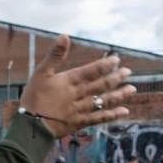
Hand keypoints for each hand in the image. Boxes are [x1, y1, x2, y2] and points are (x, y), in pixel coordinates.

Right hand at [19, 34, 135, 137]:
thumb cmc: (33, 97)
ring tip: (132, 89)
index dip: (105, 65)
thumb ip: (54, 55)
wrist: (30, 126)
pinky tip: (124, 111)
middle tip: (128, 72)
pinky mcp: (80, 122)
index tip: (117, 60)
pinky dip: (112, 115)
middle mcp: (78, 95)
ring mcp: (80, 109)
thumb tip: (64, 36)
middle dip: (116, 78)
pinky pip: (99, 118)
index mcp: (69, 81)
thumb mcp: (40, 73)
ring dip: (119, 95)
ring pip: (103, 101)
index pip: (91, 71)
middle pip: (101, 85)